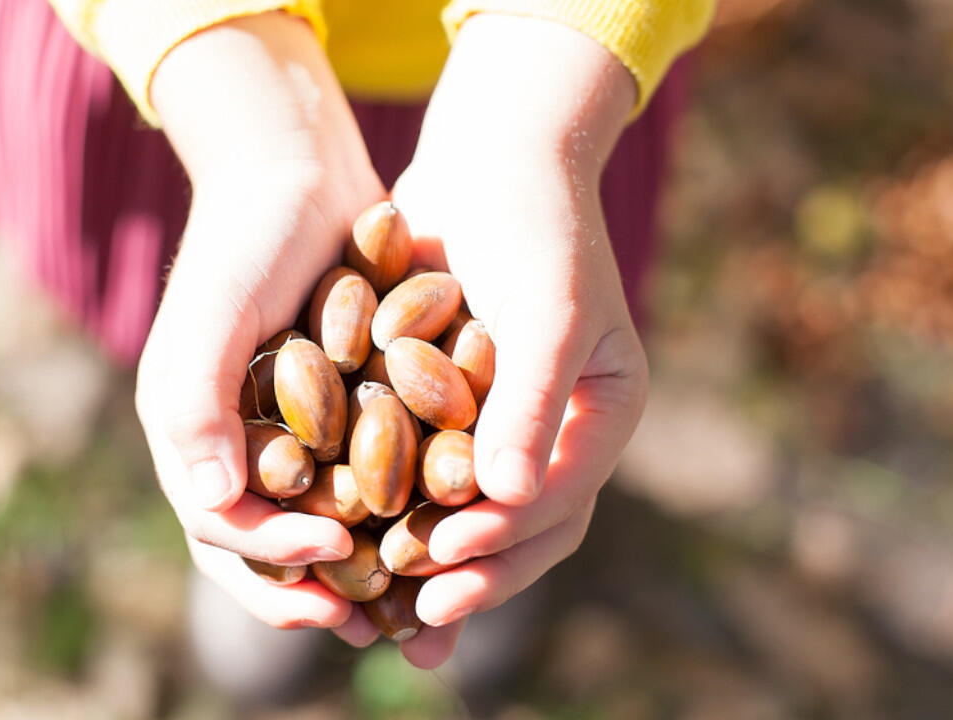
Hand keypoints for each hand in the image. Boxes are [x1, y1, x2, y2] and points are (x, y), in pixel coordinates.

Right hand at [135, 13, 383, 630]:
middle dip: (313, 589)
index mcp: (189, 433)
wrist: (296, 170)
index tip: (332, 562)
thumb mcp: (215, 316)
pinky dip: (387, 516)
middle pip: (264, 545)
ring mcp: (283, 428)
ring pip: (315, 525)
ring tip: (404, 606)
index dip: (269, 560)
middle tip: (371, 619)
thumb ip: (195, 405)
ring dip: (356, 570)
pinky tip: (431, 534)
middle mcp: (233, 441)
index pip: (219, 525)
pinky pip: (357, 482)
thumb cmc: (249, 238)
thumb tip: (209, 502)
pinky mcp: (334, 408)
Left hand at [370, 14, 649, 667]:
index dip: (502, 540)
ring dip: (430, 569)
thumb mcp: (546, 307)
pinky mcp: (449, 408)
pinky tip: (351, 549)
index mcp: (600, 416)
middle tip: (416, 619)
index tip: (439, 563)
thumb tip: (506, 496)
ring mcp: (502, 424)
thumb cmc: (532, 225)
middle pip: (520, 528)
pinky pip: (426, 477)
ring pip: (470, 516)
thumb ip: (532, 401)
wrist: (490, 160)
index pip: (558, 501)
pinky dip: (394, 514)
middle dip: (469, 577)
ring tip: (385, 621)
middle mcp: (554, 431)